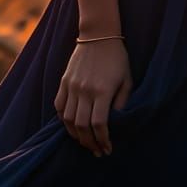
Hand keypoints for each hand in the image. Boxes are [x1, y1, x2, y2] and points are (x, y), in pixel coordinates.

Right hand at [54, 38, 132, 156]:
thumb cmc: (117, 58)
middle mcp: (85, 90)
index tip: (107, 149)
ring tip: (84, 141)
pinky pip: (58, 105)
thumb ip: (122, 102)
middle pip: (82, 126)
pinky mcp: (64, 81)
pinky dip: (62, 119)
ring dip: (75, 135)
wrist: (99, 35)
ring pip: (67, 119)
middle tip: (96, 151)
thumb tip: (117, 123)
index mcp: (103, 90)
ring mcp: (72, 85)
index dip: (102, 140)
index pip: (99, 124)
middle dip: (89, 143)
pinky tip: (71, 126)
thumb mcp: (127, 80)